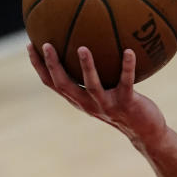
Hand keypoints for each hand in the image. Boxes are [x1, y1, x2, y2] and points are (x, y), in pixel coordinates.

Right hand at [28, 42, 167, 145]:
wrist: (145, 132)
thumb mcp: (107, 92)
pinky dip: (127, 66)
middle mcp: (89, 104)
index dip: (39, 66)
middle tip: (46, 44)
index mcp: (80, 100)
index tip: (31, 45)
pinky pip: (126, 81)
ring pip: (91, 86)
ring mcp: (107, 104)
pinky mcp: (127, 103)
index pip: (52, 83)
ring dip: (86, 67)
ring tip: (82, 48)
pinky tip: (129, 50)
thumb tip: (92, 44)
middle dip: (52, 65)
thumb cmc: (126, 107)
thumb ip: (98, 75)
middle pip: (63, 85)